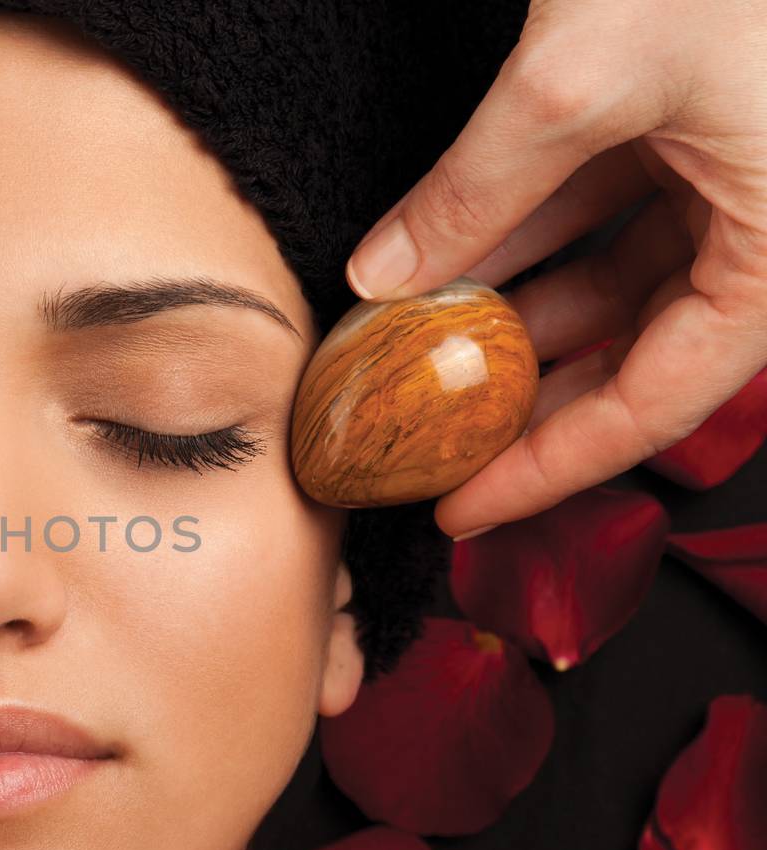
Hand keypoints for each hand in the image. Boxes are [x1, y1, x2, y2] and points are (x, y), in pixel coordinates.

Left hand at [344, 0, 766, 540]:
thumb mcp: (583, 83)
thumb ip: (477, 189)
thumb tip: (380, 279)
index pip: (657, 403)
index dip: (548, 464)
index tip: (457, 506)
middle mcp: (763, 232)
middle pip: (627, 353)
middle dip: (512, 392)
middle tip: (414, 437)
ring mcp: (726, 179)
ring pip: (603, 282)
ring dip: (500, 313)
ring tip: (402, 355)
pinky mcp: (688, 130)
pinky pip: (595, 213)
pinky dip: (515, 236)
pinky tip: (435, 264)